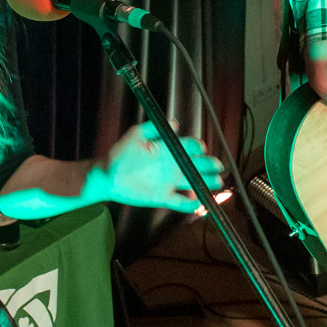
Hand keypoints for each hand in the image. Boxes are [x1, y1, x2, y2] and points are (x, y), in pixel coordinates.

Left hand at [102, 122, 224, 213]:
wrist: (108, 176)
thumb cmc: (121, 153)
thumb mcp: (136, 135)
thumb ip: (153, 128)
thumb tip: (174, 123)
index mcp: (167, 150)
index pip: (188, 148)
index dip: (197, 148)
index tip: (200, 148)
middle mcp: (171, 166)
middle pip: (195, 165)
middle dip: (208, 165)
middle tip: (217, 166)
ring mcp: (167, 182)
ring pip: (192, 182)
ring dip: (206, 182)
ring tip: (217, 182)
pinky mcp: (161, 197)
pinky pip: (179, 202)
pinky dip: (190, 204)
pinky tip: (199, 202)